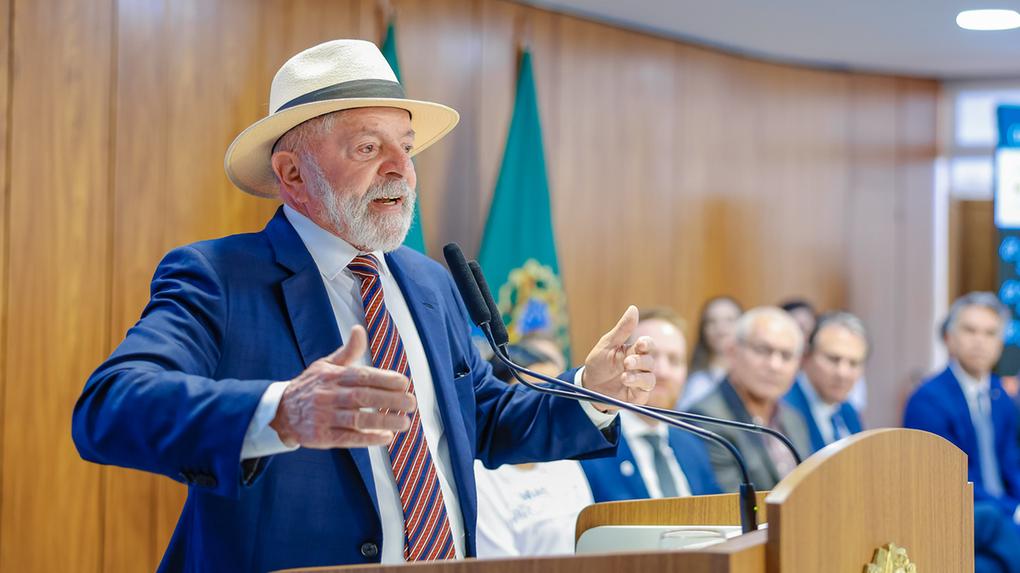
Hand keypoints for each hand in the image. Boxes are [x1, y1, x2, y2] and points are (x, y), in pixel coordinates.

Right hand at [270, 326, 415, 447]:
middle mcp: (328, 395)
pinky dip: (369, 438)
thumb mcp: (326, 365)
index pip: (363, 376)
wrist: (281, 411)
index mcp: (333, 376)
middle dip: (391, 400)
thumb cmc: (311, 386)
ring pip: (358, 419)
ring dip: (384, 421)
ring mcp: (324, 417)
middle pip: (363, 397)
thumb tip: (359, 329)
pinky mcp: (321, 437)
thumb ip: (348, 351)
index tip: (405, 383)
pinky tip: (387, 437)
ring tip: (405, 422)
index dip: (385, 379)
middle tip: (412, 403)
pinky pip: (348, 438)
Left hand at [581, 306, 654, 412]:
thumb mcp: (606, 345)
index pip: (647, 345)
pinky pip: (645, 390)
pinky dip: (637, 386)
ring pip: (650, 377)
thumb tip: (633, 308)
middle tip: (627, 362)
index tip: (641, 344)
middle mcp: (640, 365)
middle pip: (650, 360)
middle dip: (639, 361)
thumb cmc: (598, 364)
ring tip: (624, 376)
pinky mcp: (638, 394)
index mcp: (633, 350)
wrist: (588, 387)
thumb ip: (621, 329)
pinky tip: (626, 383)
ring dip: (639, 375)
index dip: (647, 344)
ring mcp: (640, 380)